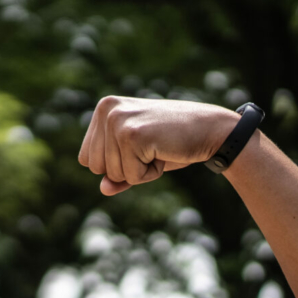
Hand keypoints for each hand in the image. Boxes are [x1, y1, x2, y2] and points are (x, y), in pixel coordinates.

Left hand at [78, 97, 235, 195]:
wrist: (210, 130)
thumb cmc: (172, 143)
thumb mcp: (138, 157)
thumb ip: (117, 174)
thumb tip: (103, 189)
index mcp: (103, 108)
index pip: (87, 158)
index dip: (115, 164)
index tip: (140, 146)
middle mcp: (107, 110)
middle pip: (95, 167)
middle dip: (126, 168)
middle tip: (152, 148)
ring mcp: (118, 121)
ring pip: (112, 174)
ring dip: (139, 171)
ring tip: (158, 148)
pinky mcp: (132, 135)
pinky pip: (131, 177)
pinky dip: (150, 174)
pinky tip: (164, 151)